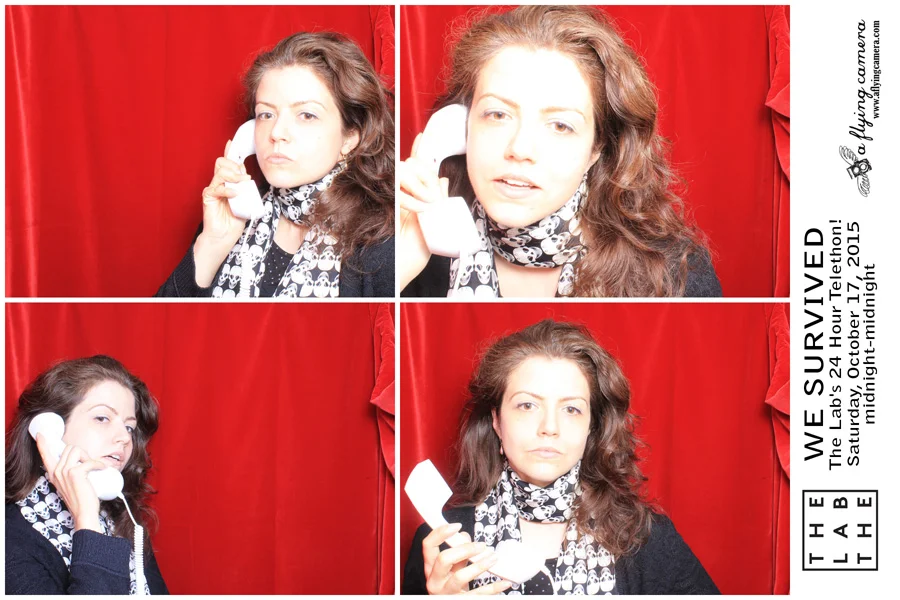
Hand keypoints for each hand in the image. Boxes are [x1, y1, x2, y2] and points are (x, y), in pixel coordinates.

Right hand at [35, 433, 106, 532]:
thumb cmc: (81, 498)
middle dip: (82, 453)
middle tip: (89, 465)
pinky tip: (102, 469)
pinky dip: (99, 464)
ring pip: (77, 450)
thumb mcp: (70, 483)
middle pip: (69, 448)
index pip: (45, 455)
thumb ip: (69, 472)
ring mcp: (64, 472)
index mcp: (54, 474)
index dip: (42, 444)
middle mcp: (56, 472)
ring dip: (88, 457)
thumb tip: (78, 459)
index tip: (40, 435)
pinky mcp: (75, 473)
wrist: (84, 512)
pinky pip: (90, 461)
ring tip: (93, 467)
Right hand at [194, 140, 251, 286]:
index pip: (228, 162)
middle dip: (235, 166)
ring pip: (220, 172)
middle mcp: (219, 182)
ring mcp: (213, 189)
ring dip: (233, 175)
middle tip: (245, 177)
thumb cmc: (236, 219)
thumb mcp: (247, 201)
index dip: (229, 152)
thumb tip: (248, 176)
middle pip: (223, 162)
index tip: (232, 142)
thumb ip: (247, 188)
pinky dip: (228, 189)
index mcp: (228, 182)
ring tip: (242, 184)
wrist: (225, 236)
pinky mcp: (209, 197)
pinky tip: (235, 194)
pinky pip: (216, 188)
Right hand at [398, 133, 449, 290]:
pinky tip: (420, 210)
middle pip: (411, 165)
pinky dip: (412, 198)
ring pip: (404, 173)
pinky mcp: (383, 206)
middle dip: (426, 173)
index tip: (424, 136)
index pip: (415, 168)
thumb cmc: (415, 252)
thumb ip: (438, 201)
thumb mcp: (435, 225)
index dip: (419, 151)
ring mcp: (390, 199)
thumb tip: (442, 179)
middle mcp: (398, 194)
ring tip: (429, 206)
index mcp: (411, 196)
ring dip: (421, 185)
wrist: (400, 270)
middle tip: (436, 197)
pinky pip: (397, 190)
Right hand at [423, 523, 512, 594]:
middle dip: (464, 549)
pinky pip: (477, 595)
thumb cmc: (452, 584)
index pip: (428, 545)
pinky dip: (493, 589)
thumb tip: (465, 536)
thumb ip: (457, 552)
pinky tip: (504, 583)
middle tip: (481, 546)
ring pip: (460, 577)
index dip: (440, 533)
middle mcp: (435, 581)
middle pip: (444, 559)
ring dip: (479, 566)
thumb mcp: (452, 568)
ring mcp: (446, 593)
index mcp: (431, 568)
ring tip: (493, 558)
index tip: (456, 526)